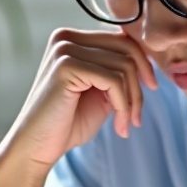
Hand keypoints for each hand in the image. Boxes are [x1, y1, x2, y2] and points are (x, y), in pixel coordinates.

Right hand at [0, 27, 156, 186]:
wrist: (37, 148)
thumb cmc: (67, 123)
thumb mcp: (101, 92)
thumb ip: (118, 72)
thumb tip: (148, 60)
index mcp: (73, 40)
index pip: (122, 40)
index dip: (143, 65)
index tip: (150, 89)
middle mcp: (66, 38)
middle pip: (126, 49)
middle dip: (139, 84)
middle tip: (138, 115)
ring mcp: (64, 49)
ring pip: (124, 66)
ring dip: (132, 101)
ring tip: (125, 124)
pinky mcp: (66, 65)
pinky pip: (113, 81)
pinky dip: (123, 106)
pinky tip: (119, 126)